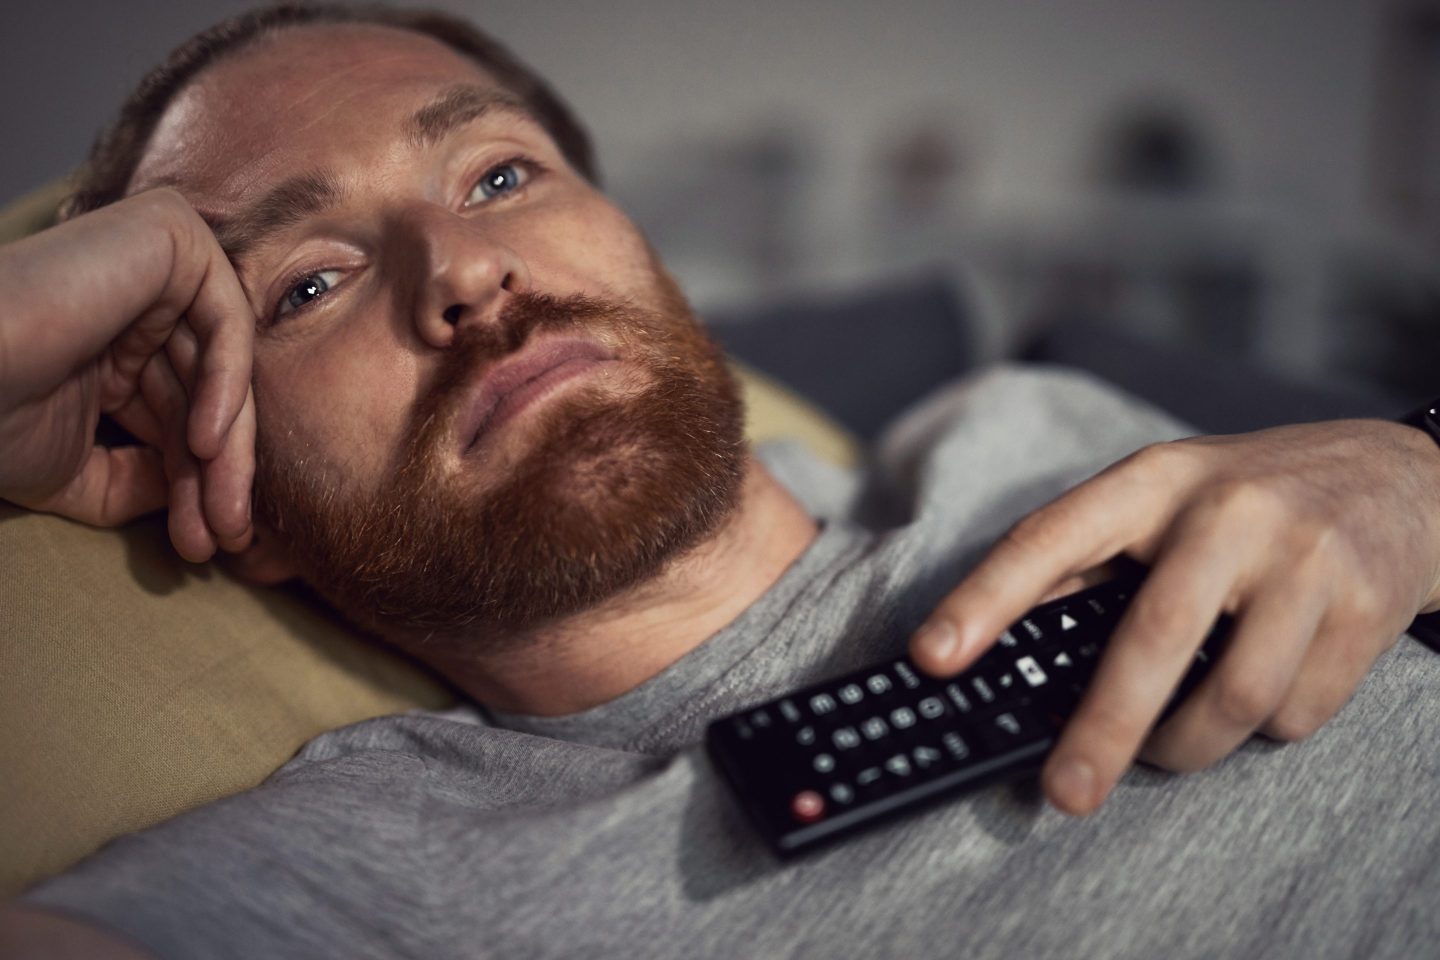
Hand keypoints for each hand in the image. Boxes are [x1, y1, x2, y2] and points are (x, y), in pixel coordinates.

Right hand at [0, 188, 254, 560]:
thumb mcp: (78, 467)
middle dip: (219, 475)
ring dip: (228, 452)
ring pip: (224, 367)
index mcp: (118, 340)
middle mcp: (141, 296)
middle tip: (227, 539)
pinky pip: (226, 320)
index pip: (182, 412)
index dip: (197, 482)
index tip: (209, 546)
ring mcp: (158, 260)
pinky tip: (205, 444)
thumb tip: (207, 502)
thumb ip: (143, 481)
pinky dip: (226, 385)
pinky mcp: (170, 234)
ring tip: (221, 517)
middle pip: (206, 394)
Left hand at [908, 421, 1439, 814]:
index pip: (1050, 539)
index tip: (933, 657)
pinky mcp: (1366, 608)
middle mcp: (1227, 513)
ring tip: (1169, 746)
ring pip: (1233, 700)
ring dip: (1188, 747)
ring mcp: (1304, 559)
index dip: (984, 601)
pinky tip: (1259, 693)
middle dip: (1100, 730)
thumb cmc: (1251, 499)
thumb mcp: (1164, 498)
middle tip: (1064, 791)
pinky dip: (1264, 730)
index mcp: (1153, 482)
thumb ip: (1089, 560)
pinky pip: (1296, 714)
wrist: (1400, 478)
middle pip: (1150, 640)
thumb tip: (1002, 644)